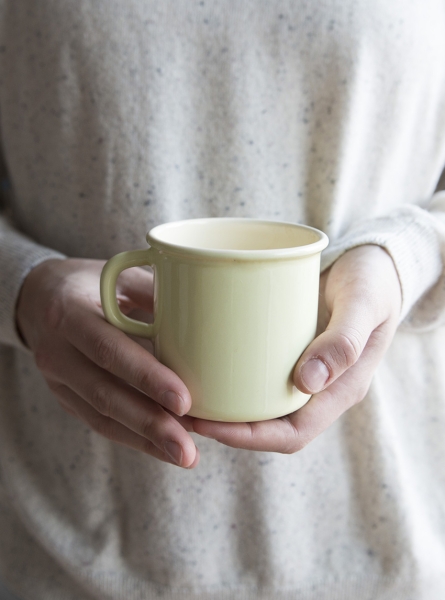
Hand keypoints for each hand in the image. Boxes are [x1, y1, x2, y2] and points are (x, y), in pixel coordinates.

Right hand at [16, 258, 198, 467]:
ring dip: (145, 439)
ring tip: (184, 455)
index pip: (108, 349)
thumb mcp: (116, 273)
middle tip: (188, 446)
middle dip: (150, 423)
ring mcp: (57, 380)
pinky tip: (162, 448)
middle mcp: (57, 351)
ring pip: (101, 416)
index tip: (183, 400)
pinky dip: (132, 438)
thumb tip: (204, 310)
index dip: (146, 376)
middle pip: (104, 393)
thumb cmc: (88, 283)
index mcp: (69, 313)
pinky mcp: (66, 397)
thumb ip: (153, 289)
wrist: (38, 298)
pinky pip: (98, 423)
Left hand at [191, 245, 401, 452]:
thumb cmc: (373, 281)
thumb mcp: (364, 304)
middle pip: (268, 424)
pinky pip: (258, 372)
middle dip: (225, 426)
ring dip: (223, 404)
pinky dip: (231, 373)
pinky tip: (203, 359)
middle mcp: (319, 388)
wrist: (373, 263)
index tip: (207, 425)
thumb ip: (344, 341)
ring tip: (182, 390)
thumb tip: (307, 382)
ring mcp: (302, 370)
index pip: (292, 433)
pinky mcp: (288, 350)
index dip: (248, 437)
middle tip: (180, 409)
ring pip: (260, 402)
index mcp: (340, 390)